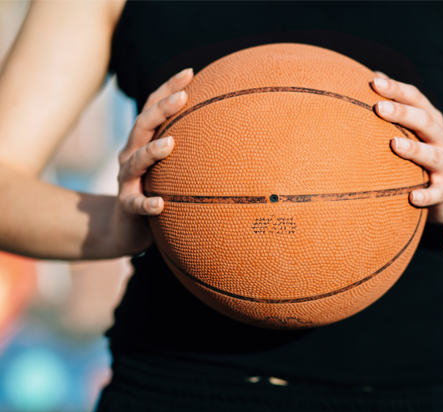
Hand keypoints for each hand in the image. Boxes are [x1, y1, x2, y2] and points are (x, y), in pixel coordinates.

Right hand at [110, 68, 193, 254]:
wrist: (126, 227)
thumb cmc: (157, 189)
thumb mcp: (171, 166)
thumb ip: (191, 149)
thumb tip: (235, 133)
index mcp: (144, 142)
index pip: (152, 109)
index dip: (168, 89)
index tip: (190, 72)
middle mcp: (132, 156)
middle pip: (142, 126)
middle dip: (162, 109)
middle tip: (183, 98)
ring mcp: (127, 180)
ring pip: (135, 162)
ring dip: (151, 151)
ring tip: (170, 144)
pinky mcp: (127, 206)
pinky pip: (135, 204)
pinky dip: (147, 204)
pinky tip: (160, 205)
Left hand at [371, 73, 442, 222]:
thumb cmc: (420, 156)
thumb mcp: (411, 133)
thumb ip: (393, 112)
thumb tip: (368, 79)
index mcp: (430, 122)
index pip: (416, 99)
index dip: (397, 89)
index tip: (373, 82)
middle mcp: (440, 140)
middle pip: (425, 121)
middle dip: (403, 113)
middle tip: (379, 108)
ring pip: (432, 155)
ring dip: (414, 149)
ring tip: (394, 145)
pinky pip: (437, 193)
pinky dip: (427, 195)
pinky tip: (412, 197)